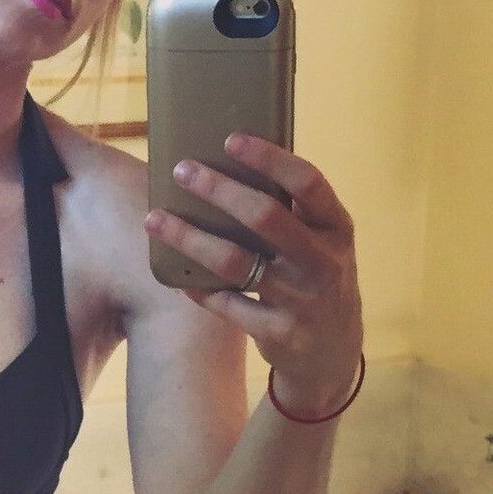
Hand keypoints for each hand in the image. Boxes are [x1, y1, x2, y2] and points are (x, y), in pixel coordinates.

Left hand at [145, 132, 363, 413]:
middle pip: (265, 217)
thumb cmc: (317, 280)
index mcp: (337, 228)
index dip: (270, 159)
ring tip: (155, 220)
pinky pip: (225, 304)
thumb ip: (293, 212)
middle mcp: (323, 261)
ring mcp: (301, 299)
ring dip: (189, 238)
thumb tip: (232, 166)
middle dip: (218, 190)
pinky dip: (197, 288)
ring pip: (235, 263)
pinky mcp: (277, 332)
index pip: (307, 183)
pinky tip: (176, 276)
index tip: (231, 139)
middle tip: (181, 170)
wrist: (333, 354)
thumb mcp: (322, 243)